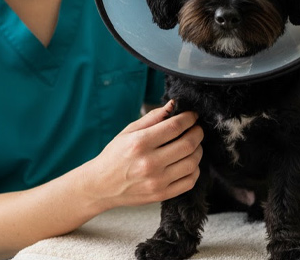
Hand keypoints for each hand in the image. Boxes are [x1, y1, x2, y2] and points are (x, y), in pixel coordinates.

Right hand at [80, 100, 202, 209]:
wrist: (101, 186)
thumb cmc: (114, 156)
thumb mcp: (128, 131)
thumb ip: (152, 117)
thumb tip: (173, 105)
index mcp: (140, 143)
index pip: (175, 126)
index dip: (189, 118)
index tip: (193, 116)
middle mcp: (149, 163)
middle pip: (188, 144)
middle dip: (197, 133)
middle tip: (196, 129)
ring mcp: (156, 181)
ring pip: (192, 163)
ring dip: (198, 151)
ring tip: (193, 145)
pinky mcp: (161, 195)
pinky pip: (189, 182)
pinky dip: (194, 170)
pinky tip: (188, 163)